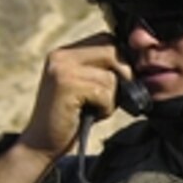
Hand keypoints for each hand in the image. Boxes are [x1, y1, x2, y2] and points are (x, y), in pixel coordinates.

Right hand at [0, 33, 132, 182]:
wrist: (43, 143)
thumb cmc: (73, 117)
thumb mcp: (89, 87)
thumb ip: (105, 70)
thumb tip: (139, 61)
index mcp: (65, 53)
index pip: (107, 39)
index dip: (122, 60)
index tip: (123, 81)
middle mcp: (61, 56)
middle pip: (112, 50)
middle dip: (122, 75)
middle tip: (112, 97)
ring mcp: (61, 69)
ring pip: (111, 76)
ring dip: (111, 98)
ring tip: (95, 108)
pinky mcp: (66, 85)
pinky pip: (104, 92)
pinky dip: (105, 108)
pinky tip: (90, 114)